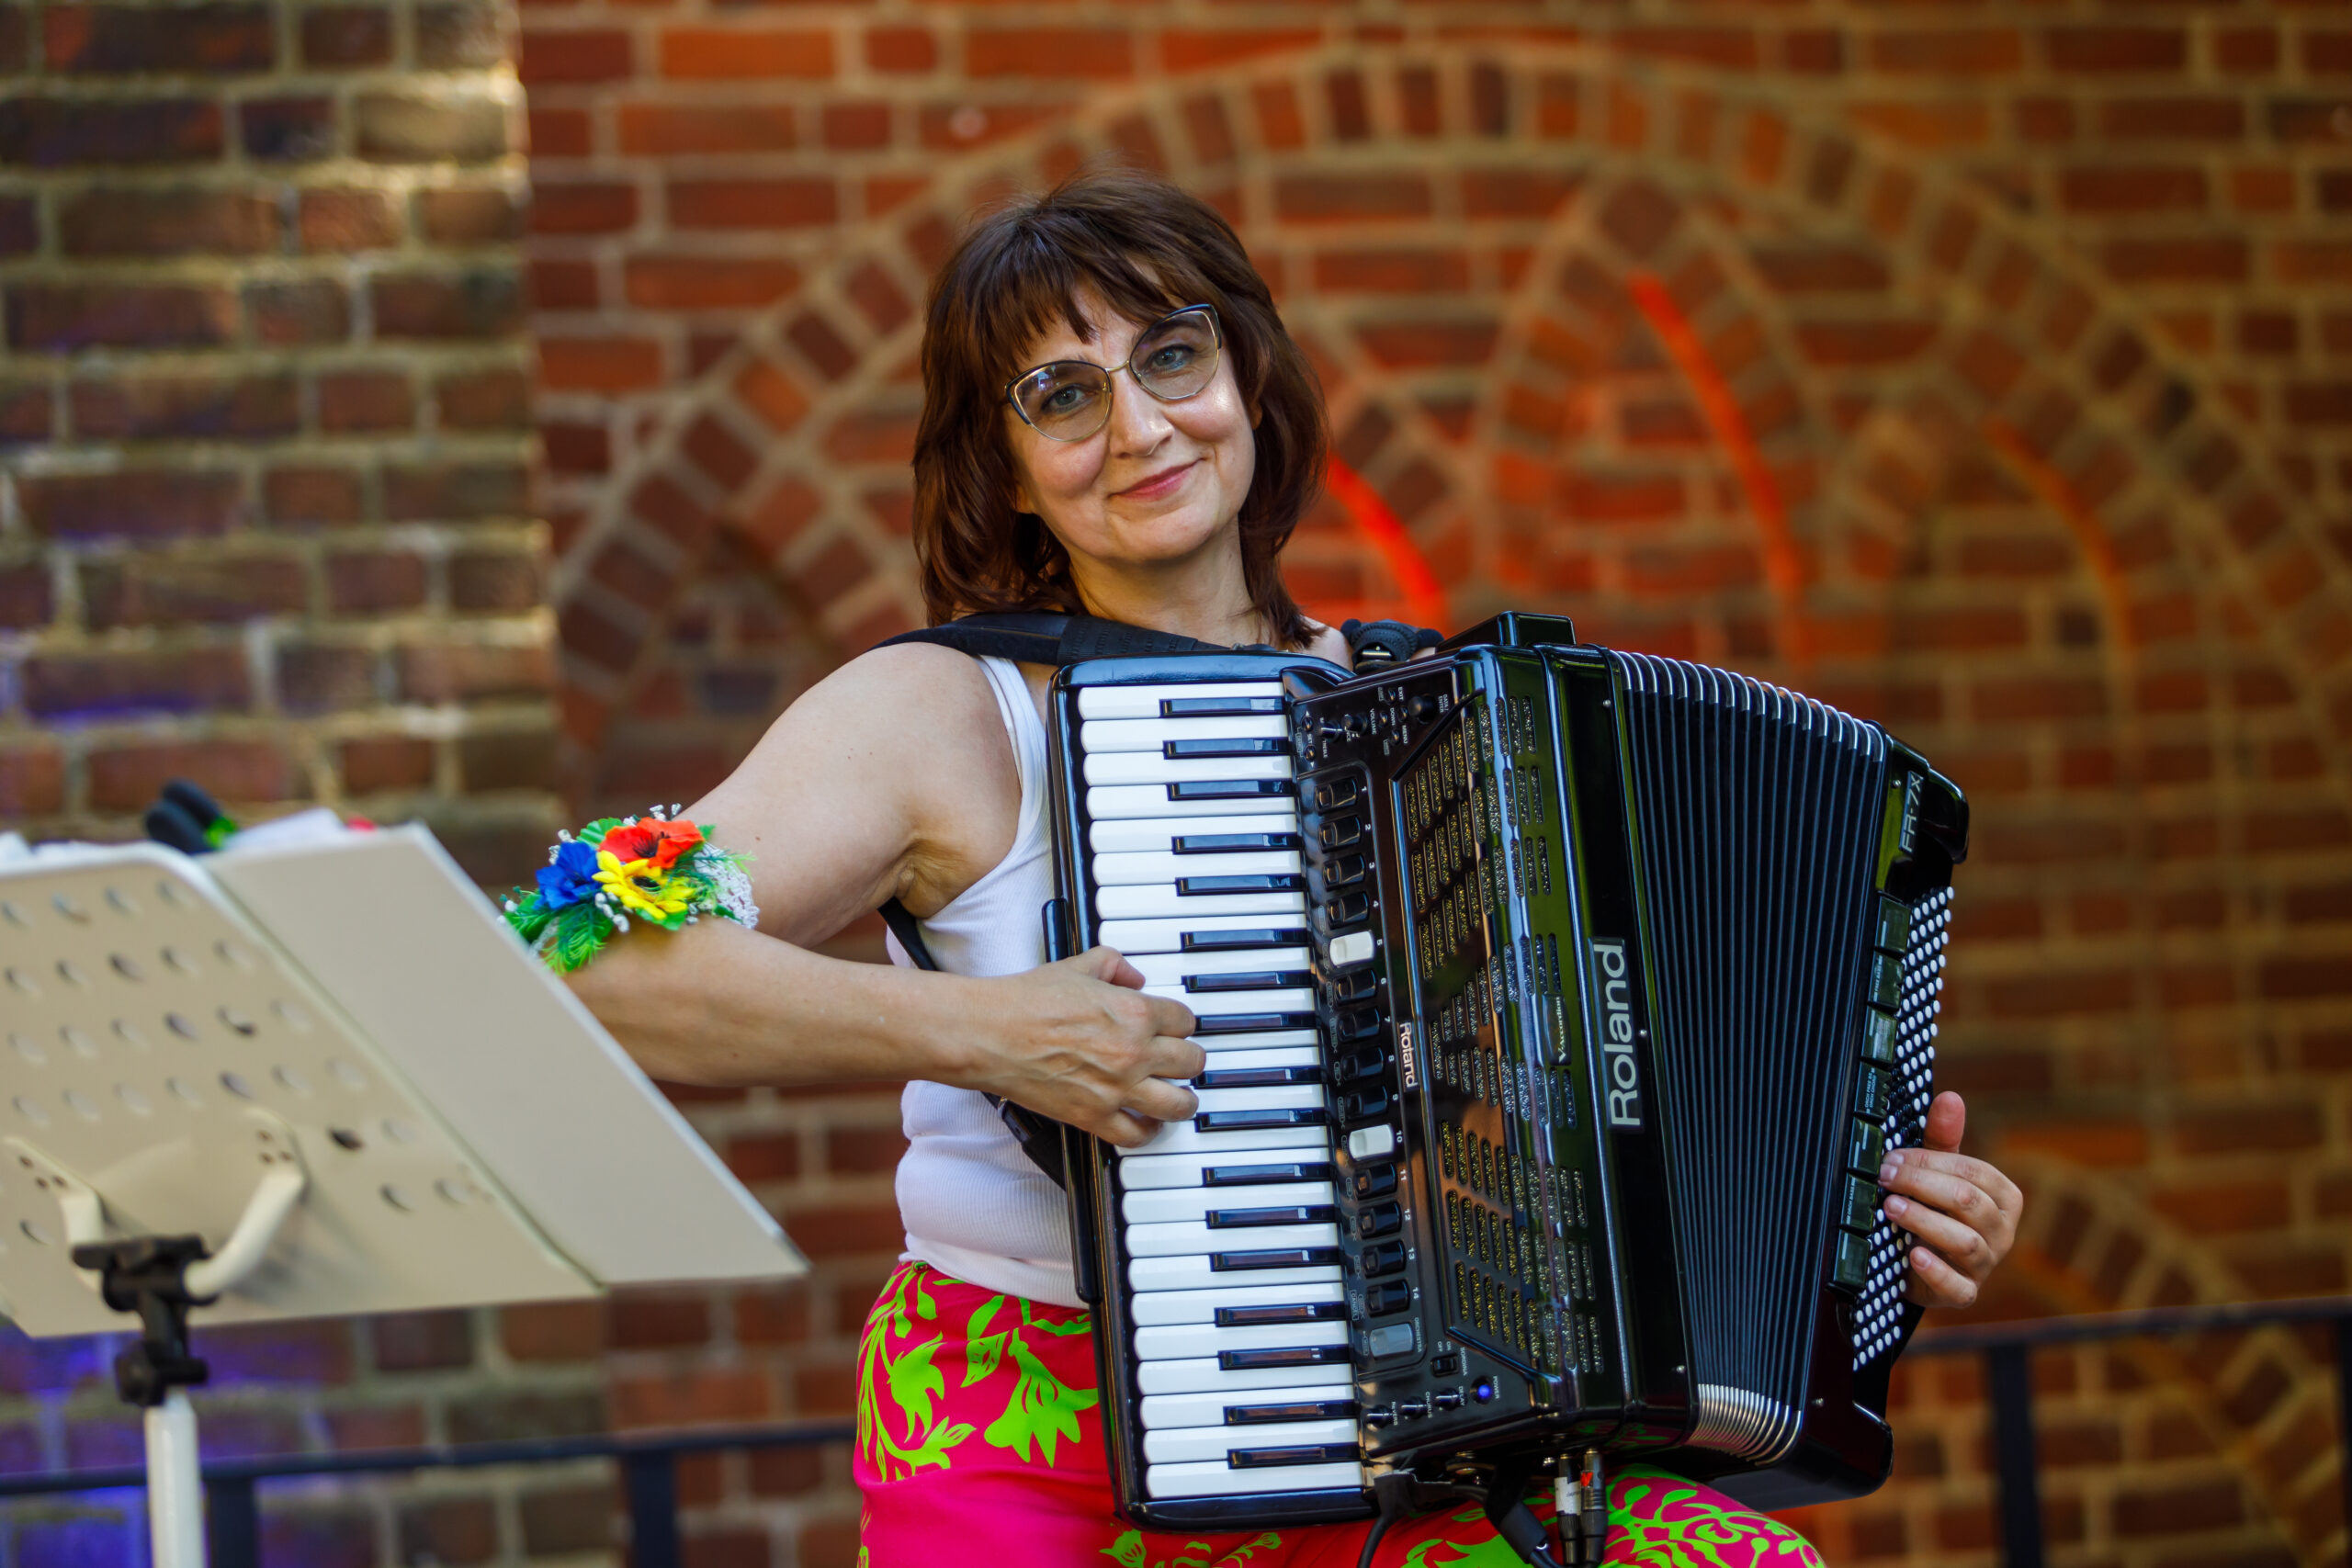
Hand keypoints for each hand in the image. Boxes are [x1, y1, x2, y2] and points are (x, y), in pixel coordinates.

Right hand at [962, 946, 1201, 1149]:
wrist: (991, 1034)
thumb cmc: (1027, 1001)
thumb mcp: (1078, 965)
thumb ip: (1114, 965)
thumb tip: (1133, 977)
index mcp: (1135, 1012)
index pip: (1186, 1020)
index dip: (1182, 1023)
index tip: (1177, 1028)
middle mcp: (1134, 1053)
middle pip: (1192, 1062)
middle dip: (1189, 1059)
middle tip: (1182, 1060)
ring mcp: (1116, 1089)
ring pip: (1179, 1104)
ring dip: (1184, 1100)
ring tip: (1181, 1098)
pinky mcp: (1094, 1116)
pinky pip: (1138, 1135)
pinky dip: (1148, 1132)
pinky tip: (1148, 1124)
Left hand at [1881, 1091, 2021, 1308]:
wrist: (1924, 1263)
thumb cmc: (1937, 1208)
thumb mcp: (1940, 1173)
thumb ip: (1943, 1139)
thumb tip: (1949, 1097)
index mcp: (2003, 1197)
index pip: (1973, 1172)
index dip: (1930, 1163)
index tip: (1891, 1158)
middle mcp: (2002, 1231)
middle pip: (1967, 1203)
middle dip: (1922, 1186)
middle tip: (1884, 1178)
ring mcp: (1986, 1265)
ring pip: (1964, 1241)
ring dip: (1924, 1221)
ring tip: (1890, 1208)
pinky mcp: (1965, 1293)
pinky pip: (1958, 1287)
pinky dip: (1936, 1271)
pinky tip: (1914, 1256)